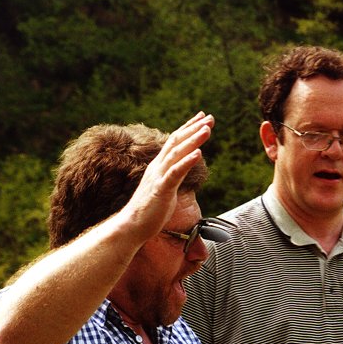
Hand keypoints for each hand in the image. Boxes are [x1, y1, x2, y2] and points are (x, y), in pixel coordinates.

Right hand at [126, 111, 214, 237]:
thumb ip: (174, 175)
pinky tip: (199, 154)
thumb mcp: (165, 188)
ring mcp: (159, 177)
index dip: (189, 128)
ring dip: (193, 140)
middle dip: (194, 128)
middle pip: (177, 142)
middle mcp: (158, 167)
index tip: (202, 117)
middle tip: (210, 117)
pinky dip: (187, 162)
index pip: (175, 141)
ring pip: (177, 153)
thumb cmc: (149, 210)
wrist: (132, 226)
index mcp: (160, 166)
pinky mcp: (161, 189)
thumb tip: (184, 168)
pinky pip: (175, 173)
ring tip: (207, 129)